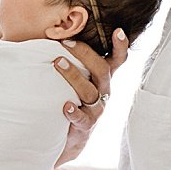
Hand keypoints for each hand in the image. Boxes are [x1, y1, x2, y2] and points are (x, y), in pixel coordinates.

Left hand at [54, 28, 128, 165]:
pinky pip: (83, 118)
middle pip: (102, 70)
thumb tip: (49, 32)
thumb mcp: (75, 79)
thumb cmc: (69, 98)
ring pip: (90, 91)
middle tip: (65, 43)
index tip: (118, 31)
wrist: (67, 138)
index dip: (120, 46)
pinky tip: (66, 106)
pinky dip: (74, 111)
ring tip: (57, 63)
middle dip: (85, 54)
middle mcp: (104, 91)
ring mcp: (96, 109)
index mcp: (102, 78)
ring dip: (73, 75)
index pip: (117, 60)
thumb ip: (69, 59)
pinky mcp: (86, 126)